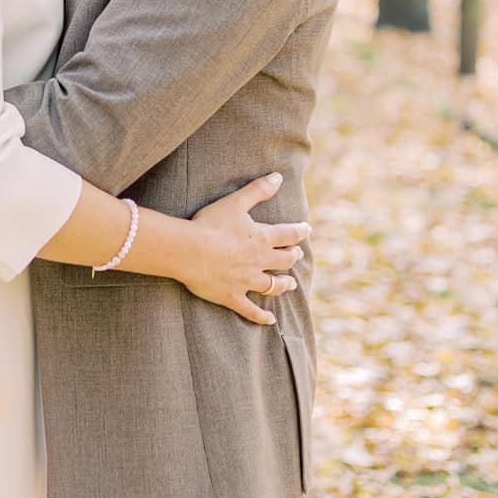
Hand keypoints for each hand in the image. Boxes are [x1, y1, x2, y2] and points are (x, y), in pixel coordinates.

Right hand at [183, 173, 309, 325]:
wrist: (190, 251)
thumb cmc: (211, 224)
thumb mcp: (236, 202)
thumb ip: (258, 190)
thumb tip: (279, 177)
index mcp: (261, 238)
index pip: (288, 234)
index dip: (299, 232)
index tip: (306, 230)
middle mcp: (259, 262)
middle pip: (283, 260)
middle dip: (292, 256)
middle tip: (297, 255)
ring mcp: (247, 281)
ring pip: (273, 286)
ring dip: (284, 285)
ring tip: (291, 284)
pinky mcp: (232, 296)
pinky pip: (251, 310)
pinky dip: (261, 316)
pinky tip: (271, 320)